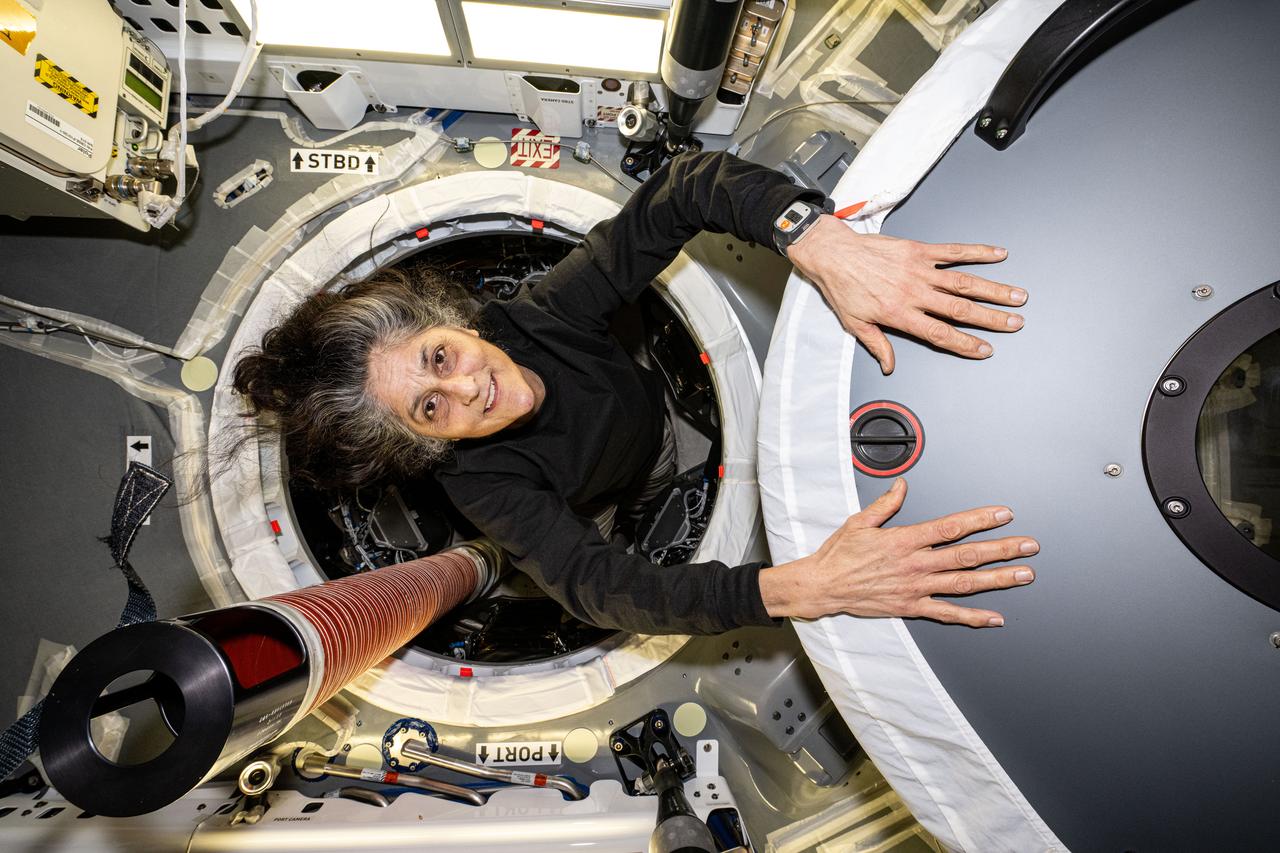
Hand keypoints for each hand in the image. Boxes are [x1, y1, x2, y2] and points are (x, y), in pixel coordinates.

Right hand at [759, 479, 1037, 626]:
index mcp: (905, 539)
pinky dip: (972, 617)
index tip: (1003, 515)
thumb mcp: (859, 521)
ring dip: (997, 579)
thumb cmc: (839, 555)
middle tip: (1028, 546)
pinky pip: (947, 613)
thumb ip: (886, 504)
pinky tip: (994, 617)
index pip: (951, 527)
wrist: (823, 586)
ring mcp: (916, 587)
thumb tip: (902, 486)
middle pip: (967, 555)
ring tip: (1023, 575)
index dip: (980, 520)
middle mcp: (916, 564)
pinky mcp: (911, 607)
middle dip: (1002, 550)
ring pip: (965, 583)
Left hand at [786, 215, 1027, 373]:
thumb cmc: (843, 288)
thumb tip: (889, 366)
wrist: (833, 254)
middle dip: (991, 319)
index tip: (986, 349)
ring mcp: (919, 270)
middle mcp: (914, 293)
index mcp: (900, 314)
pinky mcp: (919, 250)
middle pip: (960, 309)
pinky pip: (953, 252)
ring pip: (964, 282)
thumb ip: (877, 345)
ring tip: (1018, 295)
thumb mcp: (855, 324)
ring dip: (993, 289)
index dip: (965, 343)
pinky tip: (998, 254)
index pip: (940, 334)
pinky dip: (977, 252)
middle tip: (1015, 323)